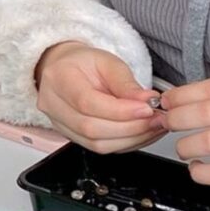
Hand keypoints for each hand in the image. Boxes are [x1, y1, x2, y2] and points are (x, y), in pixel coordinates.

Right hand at [34, 42, 163, 153]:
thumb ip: (126, 83)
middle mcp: (53, 105)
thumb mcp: (107, 62)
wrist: (65, 70)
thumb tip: (147, 101)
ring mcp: (59, 125)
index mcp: (59, 79)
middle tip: (157, 118)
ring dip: (131, 139)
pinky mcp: (71, 137)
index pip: (87, 103)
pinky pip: (100, 148)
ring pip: (96, 144)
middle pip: (91, 128)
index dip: (120, 111)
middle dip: (130, 127)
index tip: (147, 109)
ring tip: (153, 126)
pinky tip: (142, 133)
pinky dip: (126, 143)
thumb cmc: (83, 63)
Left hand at [161, 75, 209, 193]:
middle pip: (206, 112)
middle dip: (177, 119)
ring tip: (184, 148)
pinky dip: (200, 172)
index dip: (180, 96)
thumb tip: (177, 100)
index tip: (166, 102)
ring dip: (185, 146)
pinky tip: (197, 169)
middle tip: (168, 124)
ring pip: (209, 140)